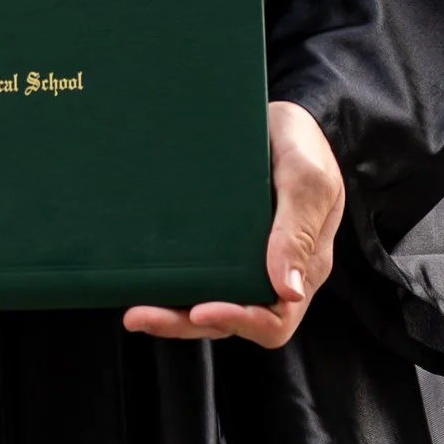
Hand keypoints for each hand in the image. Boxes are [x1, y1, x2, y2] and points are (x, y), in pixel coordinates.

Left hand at [123, 101, 343, 347]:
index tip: (202, 309)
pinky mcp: (223, 246)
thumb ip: (299, 230)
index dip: (238, 321)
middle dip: (185, 323)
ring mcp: (246, 262)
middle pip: (232, 321)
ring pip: (210, 304)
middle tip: (140, 316)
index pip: (275, 320)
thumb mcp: (308, 180)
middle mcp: (273, 273)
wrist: (282, 119)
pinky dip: (173, 286)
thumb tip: (289, 290)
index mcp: (305, 267)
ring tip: (135, 311)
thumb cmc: (304, 146)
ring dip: (172, 314)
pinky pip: (200, 277)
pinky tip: (143, 280)